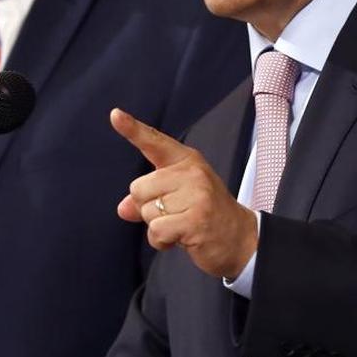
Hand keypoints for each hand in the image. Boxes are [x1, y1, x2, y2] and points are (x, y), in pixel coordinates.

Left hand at [111, 108, 257, 278]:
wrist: (241, 239)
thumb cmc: (207, 215)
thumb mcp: (179, 198)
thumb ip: (149, 198)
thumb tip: (123, 208)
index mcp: (187, 161)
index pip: (155, 142)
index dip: (132, 129)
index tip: (115, 115)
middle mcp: (191, 173)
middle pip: (138, 188)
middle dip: (148, 208)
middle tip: (175, 214)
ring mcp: (196, 195)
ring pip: (146, 212)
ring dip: (157, 227)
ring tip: (181, 226)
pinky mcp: (196, 219)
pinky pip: (156, 231)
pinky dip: (161, 241)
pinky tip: (180, 239)